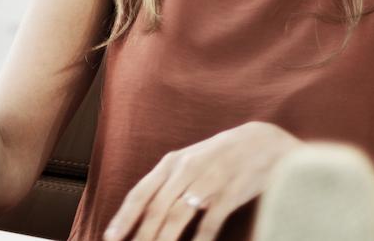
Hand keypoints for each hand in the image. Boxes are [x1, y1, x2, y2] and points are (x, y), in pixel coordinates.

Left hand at [102, 121, 301, 240]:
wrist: (263, 142)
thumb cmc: (220, 156)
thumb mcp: (189, 162)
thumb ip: (167, 183)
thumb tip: (143, 210)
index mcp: (171, 162)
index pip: (140, 193)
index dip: (124, 217)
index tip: (110, 237)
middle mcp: (185, 169)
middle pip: (156, 209)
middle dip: (141, 235)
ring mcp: (207, 180)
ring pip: (177, 216)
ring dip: (164, 239)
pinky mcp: (230, 192)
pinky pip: (210, 221)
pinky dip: (200, 239)